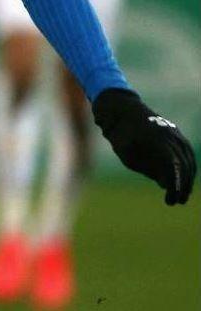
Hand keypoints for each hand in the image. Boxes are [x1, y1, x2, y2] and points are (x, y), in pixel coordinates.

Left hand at [93, 88, 194, 204]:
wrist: (122, 109)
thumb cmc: (121, 135)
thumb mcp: (128, 155)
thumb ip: (148, 169)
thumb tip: (165, 184)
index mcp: (156, 141)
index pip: (172, 167)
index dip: (174, 186)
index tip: (170, 201)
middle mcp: (169, 136)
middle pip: (184, 165)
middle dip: (182, 186)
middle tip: (178, 201)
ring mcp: (175, 133)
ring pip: (189, 159)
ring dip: (188, 178)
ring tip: (182, 194)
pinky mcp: (177, 133)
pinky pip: (188, 152)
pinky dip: (188, 167)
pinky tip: (184, 180)